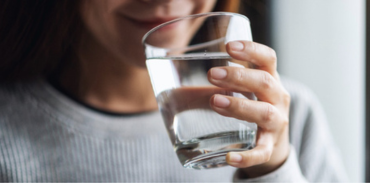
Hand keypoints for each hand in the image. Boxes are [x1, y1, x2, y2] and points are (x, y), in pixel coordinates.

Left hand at [207, 41, 290, 177]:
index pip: (268, 58)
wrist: (271, 144)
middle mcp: (277, 98)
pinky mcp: (270, 147)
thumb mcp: (240, 92)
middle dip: (239, 77)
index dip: (251, 50)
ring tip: (215, 101)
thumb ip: (214, 87)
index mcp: (270, 80)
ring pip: (264, 113)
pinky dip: (248, 156)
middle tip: (212, 74)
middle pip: (265, 82)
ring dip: (240, 106)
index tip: (229, 46)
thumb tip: (173, 86)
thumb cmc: (251, 109)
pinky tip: (230, 158)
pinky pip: (262, 152)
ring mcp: (276, 123)